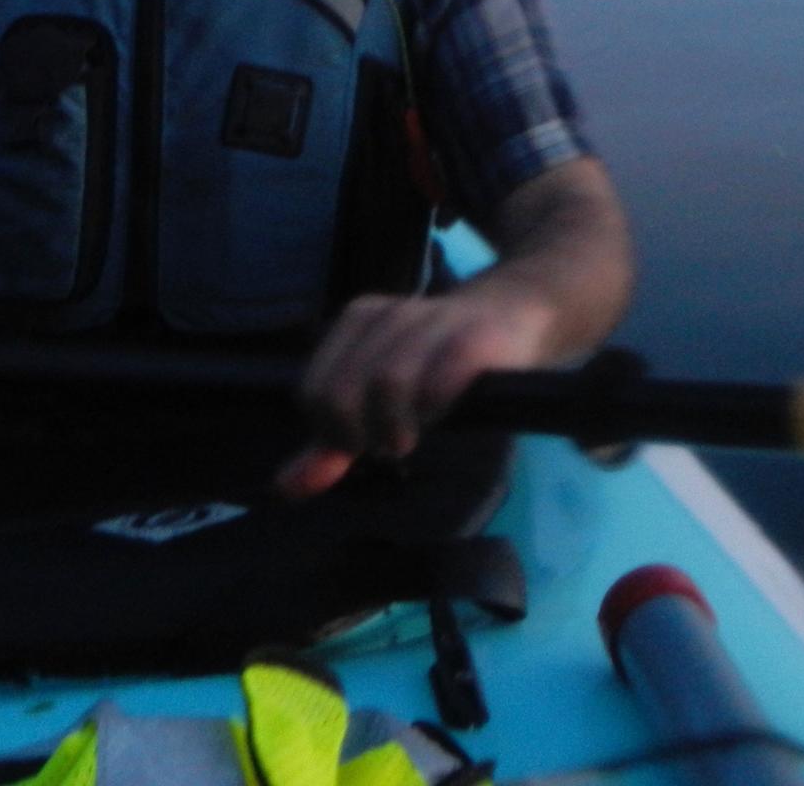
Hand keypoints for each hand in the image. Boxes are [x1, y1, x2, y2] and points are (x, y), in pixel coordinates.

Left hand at [275, 283, 556, 499]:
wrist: (517, 315)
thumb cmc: (441, 362)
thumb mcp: (378, 402)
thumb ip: (331, 444)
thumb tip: (286, 488)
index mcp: (356, 321)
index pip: (312, 392)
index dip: (331, 431)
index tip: (362, 440)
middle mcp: (388, 315)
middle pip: (342, 393)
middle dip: (359, 434)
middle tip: (388, 443)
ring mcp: (431, 321)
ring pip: (387, 384)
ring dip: (396, 427)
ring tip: (413, 434)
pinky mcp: (474, 337)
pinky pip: (439, 380)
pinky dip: (434, 406)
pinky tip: (444, 409)